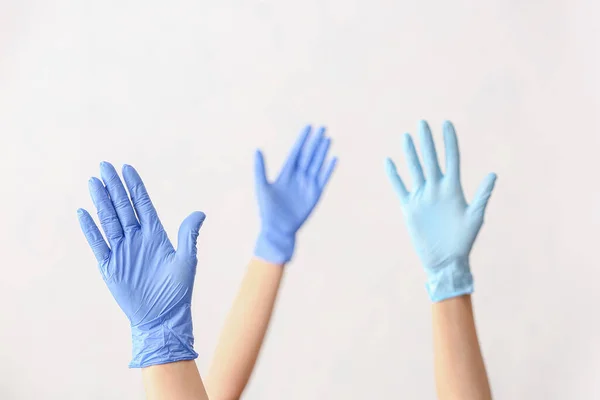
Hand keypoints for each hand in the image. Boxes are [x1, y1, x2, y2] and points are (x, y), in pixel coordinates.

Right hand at [77, 162, 205, 366]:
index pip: (142, 204)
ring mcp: (122, 251)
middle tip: (104, 166)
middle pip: (122, 207)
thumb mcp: (186, 260)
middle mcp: (137, 239)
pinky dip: (91, 229)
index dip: (135, 186)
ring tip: (94, 182)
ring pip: (109, 220)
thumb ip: (188, 235)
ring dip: (101, 202)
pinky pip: (98, 244)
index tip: (127, 168)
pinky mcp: (110, 266)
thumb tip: (199, 212)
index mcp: (155, 235)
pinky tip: (84, 212)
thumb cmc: (177, 290)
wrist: (162, 317)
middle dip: (114, 187)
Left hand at [254, 125, 337, 263]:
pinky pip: (323, 179)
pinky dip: (328, 169)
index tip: (308, 127)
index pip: (296, 152)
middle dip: (315, 142)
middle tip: (322, 127)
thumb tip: (257, 150)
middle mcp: (298, 177)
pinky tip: (333, 158)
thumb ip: (260, 168)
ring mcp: (307, 185)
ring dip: (322, 152)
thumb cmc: (268, 210)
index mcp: (286, 173)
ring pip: (317, 164)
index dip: (302, 140)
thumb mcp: (262, 187)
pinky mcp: (315, 194)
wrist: (278, 229)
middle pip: (309, 155)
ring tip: (328, 139)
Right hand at [385, 121, 496, 301]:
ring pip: (415, 169)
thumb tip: (493, 173)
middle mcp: (436, 189)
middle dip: (427, 141)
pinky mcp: (410, 208)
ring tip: (406, 136)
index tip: (447, 123)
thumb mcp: (475, 217)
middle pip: (431, 160)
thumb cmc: (464, 240)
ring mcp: (422, 197)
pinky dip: (394, 175)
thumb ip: (482, 195)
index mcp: (453, 189)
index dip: (449, 141)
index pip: (451, 159)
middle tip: (422, 123)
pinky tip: (389, 161)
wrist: (445, 260)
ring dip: (410, 153)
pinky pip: (400, 188)